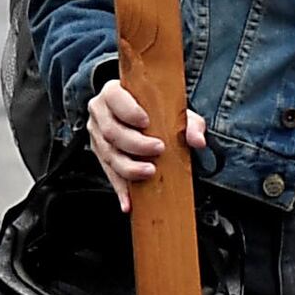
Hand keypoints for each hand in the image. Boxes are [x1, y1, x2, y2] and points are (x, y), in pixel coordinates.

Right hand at [87, 78, 204, 200]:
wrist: (141, 116)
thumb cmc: (156, 110)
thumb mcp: (174, 110)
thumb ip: (189, 123)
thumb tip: (197, 140)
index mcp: (114, 92)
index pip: (114, 97)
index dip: (128, 111)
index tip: (147, 122)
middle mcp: (100, 113)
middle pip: (111, 131)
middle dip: (135, 144)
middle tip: (158, 149)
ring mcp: (97, 135)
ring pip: (108, 155)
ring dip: (129, 167)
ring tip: (149, 172)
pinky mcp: (100, 155)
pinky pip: (108, 174)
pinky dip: (120, 190)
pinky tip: (129, 202)